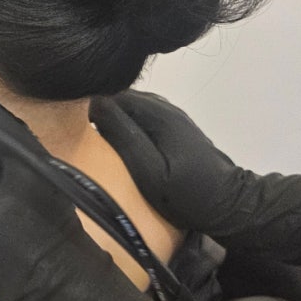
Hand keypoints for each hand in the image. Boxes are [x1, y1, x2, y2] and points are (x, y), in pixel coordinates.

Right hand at [90, 90, 300, 262]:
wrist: (227, 203)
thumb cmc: (185, 192)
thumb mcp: (149, 169)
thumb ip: (123, 136)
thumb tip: (95, 104)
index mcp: (155, 112)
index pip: (110, 96)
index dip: (90, 110)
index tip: (74, 131)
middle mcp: (163, 107)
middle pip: (120, 100)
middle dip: (100, 115)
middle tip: (82, 140)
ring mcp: (171, 116)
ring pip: (131, 109)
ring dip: (114, 122)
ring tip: (98, 144)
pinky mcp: (175, 127)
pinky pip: (142, 119)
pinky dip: (128, 128)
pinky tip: (122, 147)